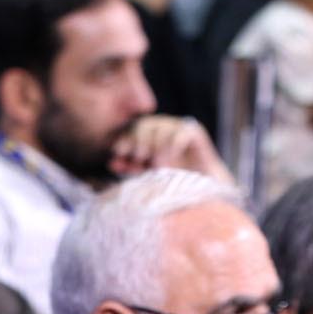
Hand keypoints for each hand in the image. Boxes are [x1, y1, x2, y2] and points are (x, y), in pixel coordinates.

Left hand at [109, 114, 230, 181]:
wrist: (202, 188)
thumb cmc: (172, 181)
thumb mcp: (146, 174)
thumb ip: (130, 167)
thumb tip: (111, 162)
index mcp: (147, 137)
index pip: (131, 132)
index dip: (124, 141)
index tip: (118, 153)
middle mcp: (161, 128)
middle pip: (144, 125)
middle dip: (139, 140)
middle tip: (139, 157)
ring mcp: (177, 127)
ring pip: (161, 127)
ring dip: (156, 146)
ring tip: (157, 165)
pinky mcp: (194, 131)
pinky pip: (180, 132)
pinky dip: (172, 146)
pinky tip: (170, 159)